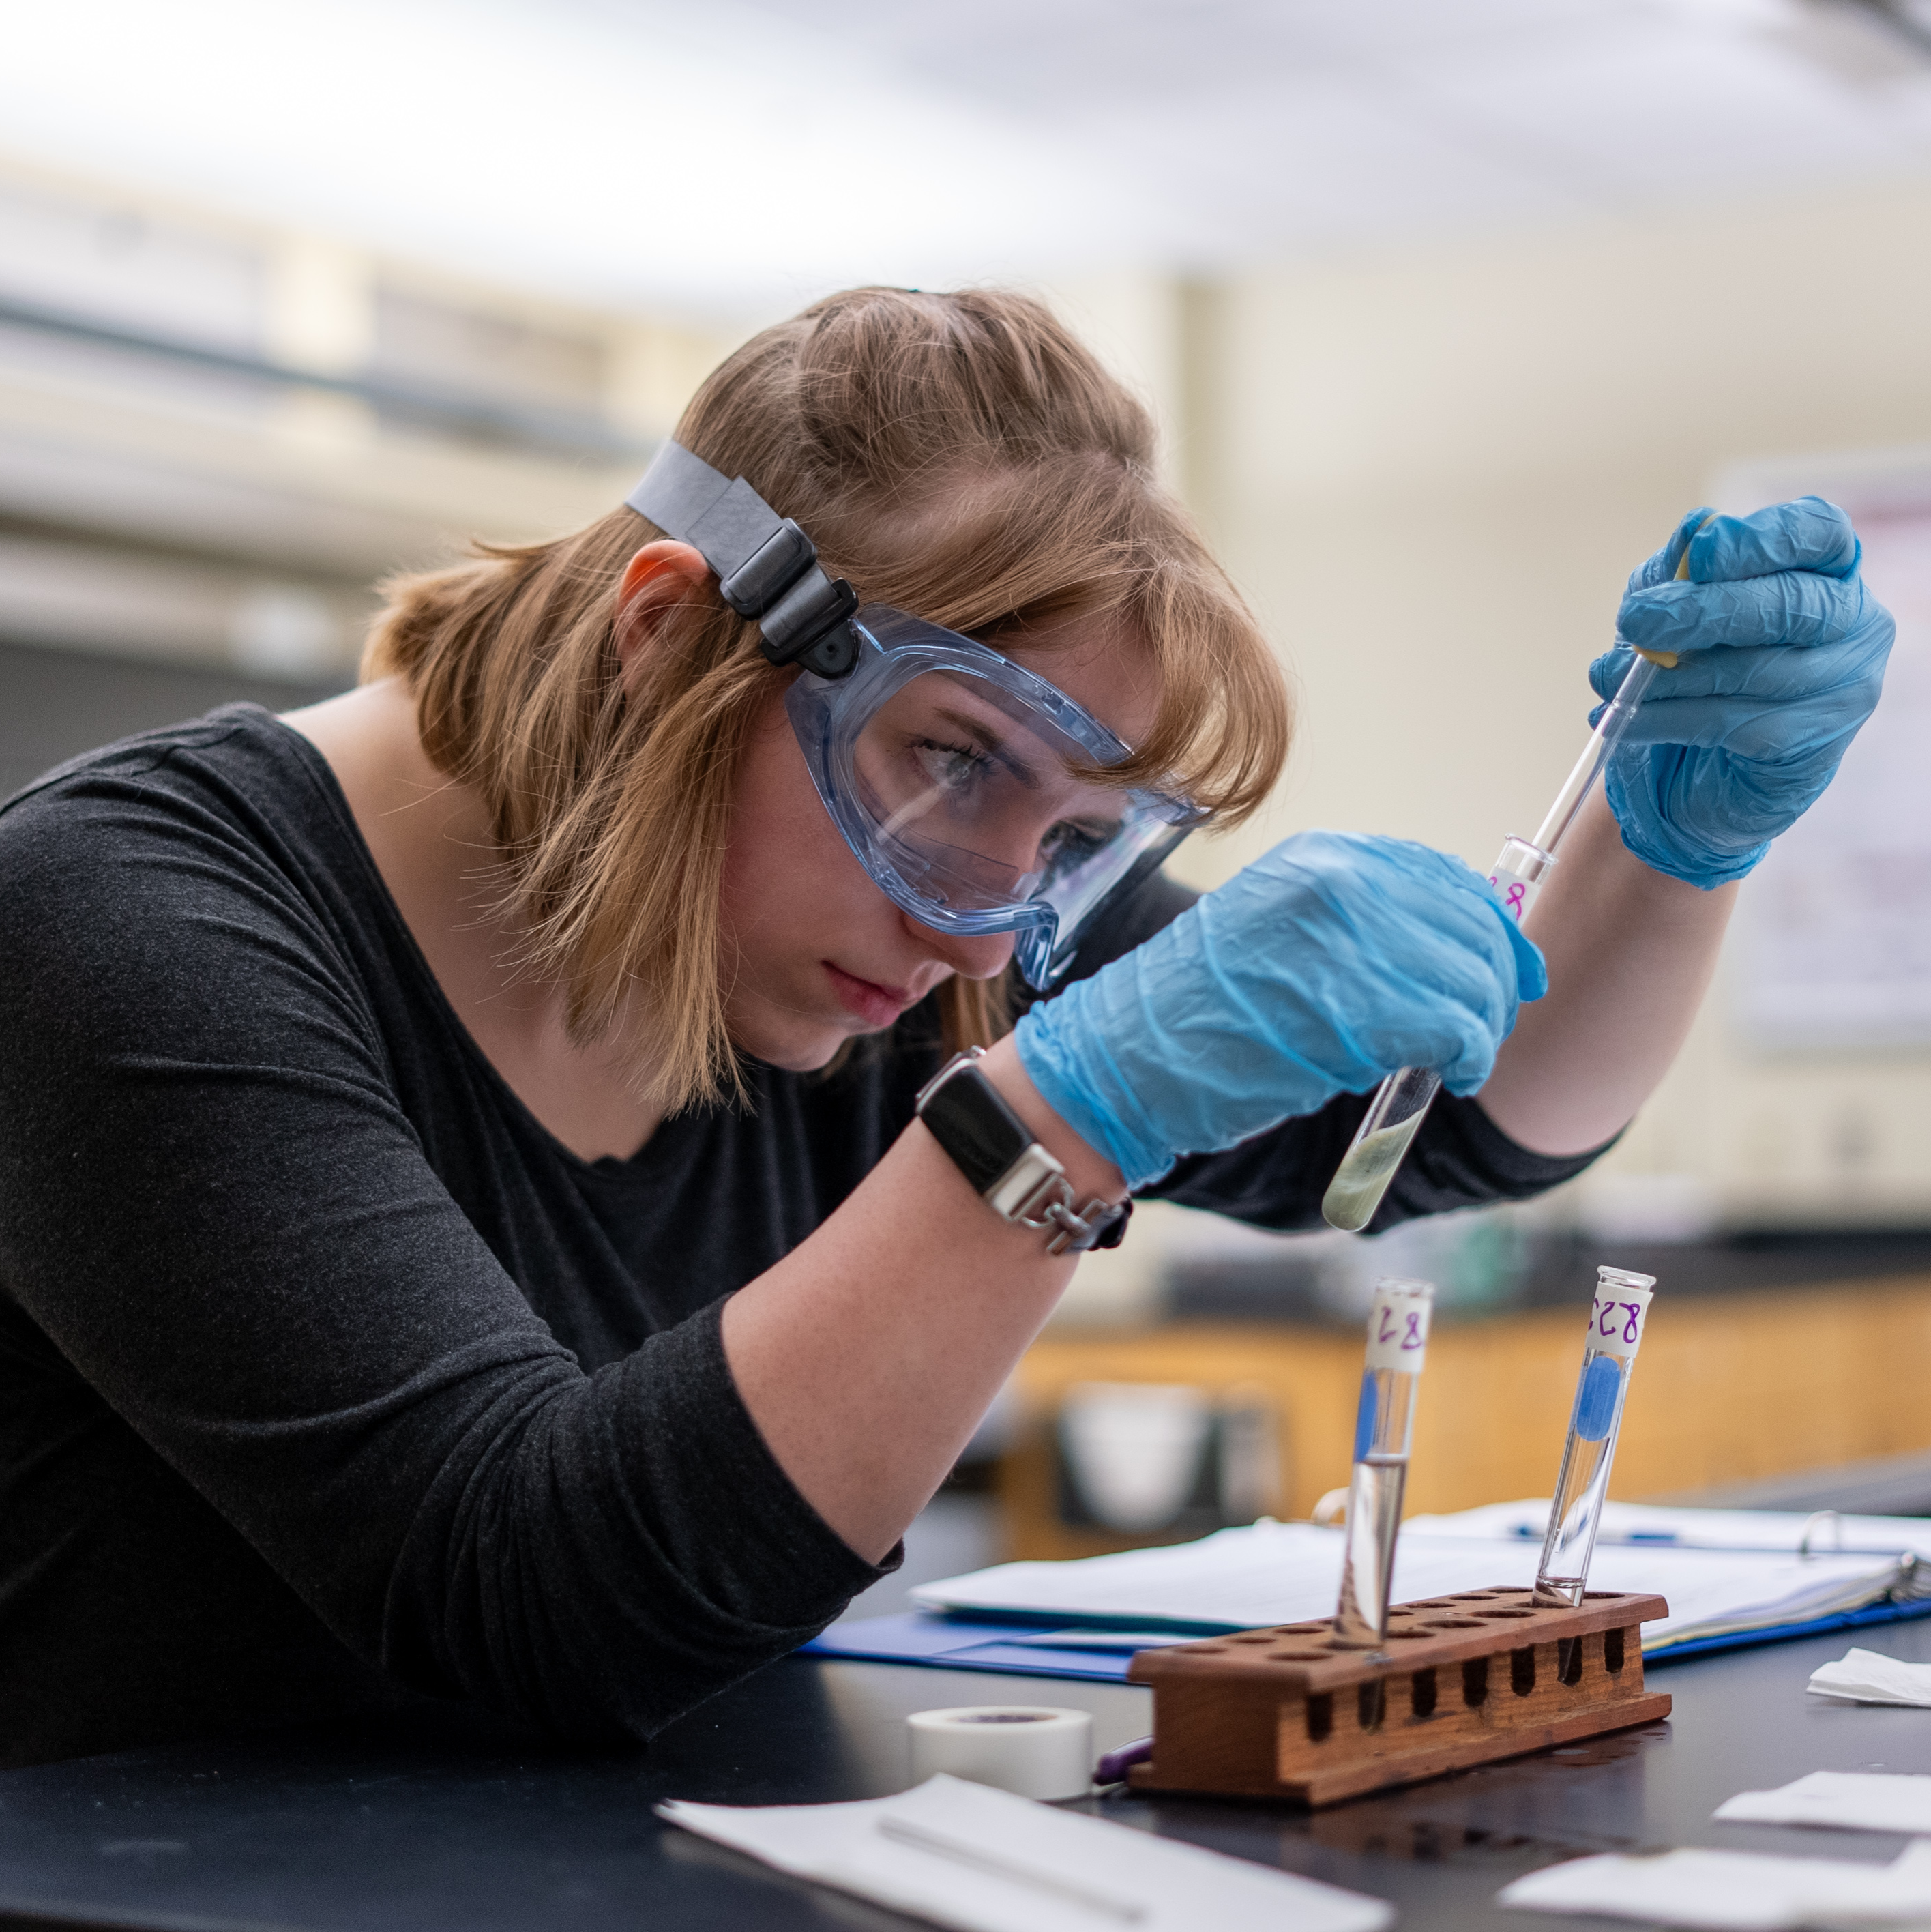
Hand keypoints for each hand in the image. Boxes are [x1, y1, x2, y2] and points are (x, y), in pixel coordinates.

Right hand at [1014, 830, 1545, 1188]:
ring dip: (1484, 1028)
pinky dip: (1469, 1056)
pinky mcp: (1354, 1007)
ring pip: (1471, 980)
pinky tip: (1453, 1075)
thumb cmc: (1198, 1011)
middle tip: (1487, 1029)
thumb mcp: (1276, 930)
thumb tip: (1449, 950)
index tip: (1513, 970)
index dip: (1492, 926)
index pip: (1443, 877)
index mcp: (1321, 858)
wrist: (1126, 1056)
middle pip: (1469, 926)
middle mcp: (1339, 883)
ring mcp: (1347, 940)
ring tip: (1463, 1059)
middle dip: (1495, 984)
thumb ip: (1357, 926)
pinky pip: (1454, 1028)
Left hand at [1594, 498, 1893, 888]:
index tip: (1702, 551)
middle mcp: (1852, 624)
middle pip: (1790, 603)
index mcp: (1825, 571)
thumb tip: (1695, 529)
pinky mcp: (1814, 747)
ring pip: (1754, 671)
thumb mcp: (1673, 607)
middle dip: (1704, 610)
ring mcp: (1844, 688)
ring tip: (1607, 680)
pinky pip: (1732, 725)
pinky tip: (1621, 720)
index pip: (1819, 535)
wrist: (1690, 772)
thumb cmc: (1691, 669)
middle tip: (1634, 620)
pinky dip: (1665, 720)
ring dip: (1668, 676)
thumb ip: (1682, 570)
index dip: (1763, 540)